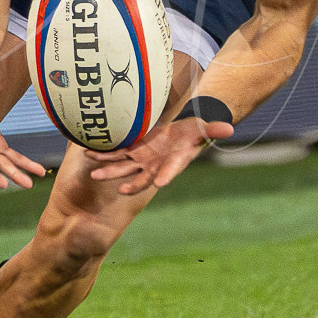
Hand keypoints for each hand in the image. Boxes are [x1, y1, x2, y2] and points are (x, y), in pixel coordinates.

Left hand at [87, 115, 235, 195]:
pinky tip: (87, 152)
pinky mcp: (133, 149)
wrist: (181, 130)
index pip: (170, 171)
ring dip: (108, 170)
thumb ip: (214, 129)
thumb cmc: (194, 131)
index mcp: (172, 163)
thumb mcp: (204, 128)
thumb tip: (230, 128)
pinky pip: (115, 153)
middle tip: (120, 190)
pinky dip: (103, 153)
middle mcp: (155, 165)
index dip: (165, 175)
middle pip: (140, 177)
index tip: (159, 182)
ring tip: (93, 174)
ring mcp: (142, 159)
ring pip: (123, 167)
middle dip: (130, 183)